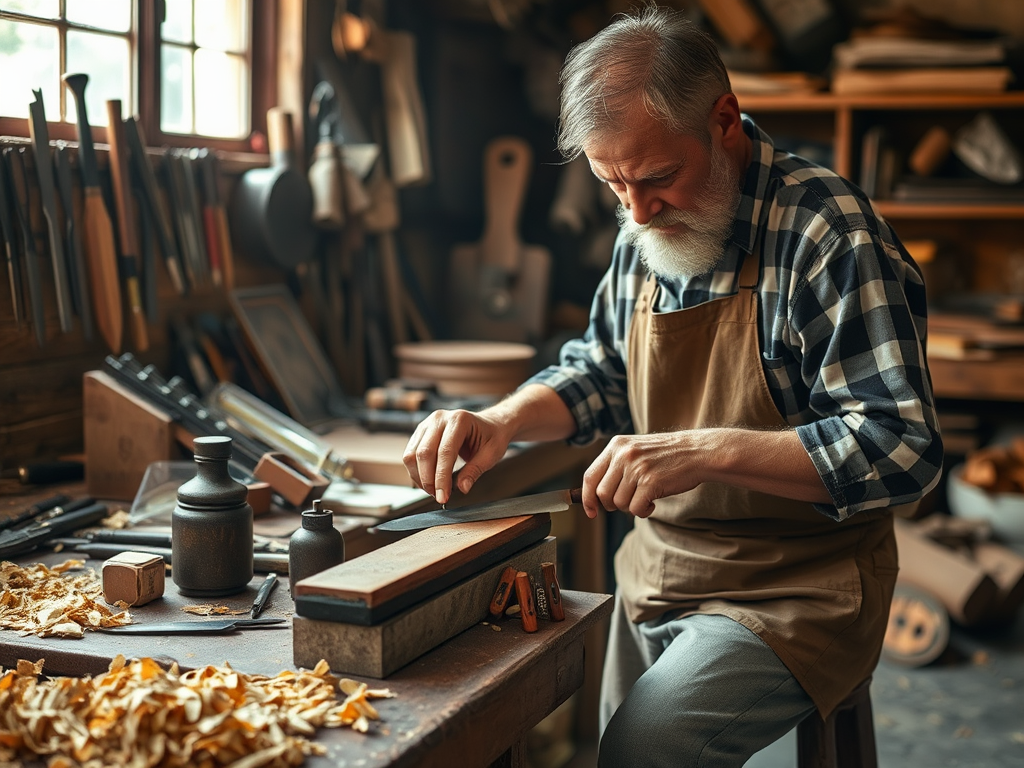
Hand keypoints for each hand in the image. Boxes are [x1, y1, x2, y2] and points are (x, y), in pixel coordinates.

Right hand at [403, 409, 512, 504]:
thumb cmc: (492, 436)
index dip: (442, 477)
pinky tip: (428, 481)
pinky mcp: (421, 432)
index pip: (445, 452)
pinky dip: (416, 472)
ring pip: (412, 454)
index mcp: (459, 420)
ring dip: (419, 477)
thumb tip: (462, 488)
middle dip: (428, 480)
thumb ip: (475, 470)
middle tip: (438, 497)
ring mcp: (427, 423)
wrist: (489, 424)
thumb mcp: (492, 453)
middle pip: (424, 453)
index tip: (443, 497)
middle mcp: (440, 418)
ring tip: (434, 490)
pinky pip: (409, 454)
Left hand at [580, 432, 706, 518]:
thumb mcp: (636, 451)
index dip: (587, 498)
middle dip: (613, 505)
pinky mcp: (650, 482)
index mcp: (616, 445)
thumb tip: (595, 497)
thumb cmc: (666, 456)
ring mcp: (636, 468)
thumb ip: (615, 467)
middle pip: (602, 494)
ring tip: (646, 497)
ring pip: (619, 503)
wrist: (697, 452)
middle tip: (629, 501)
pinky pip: (635, 509)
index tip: (591, 511)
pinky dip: (643, 511)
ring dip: (631, 507)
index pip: (589, 476)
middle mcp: (623, 455)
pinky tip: (653, 502)